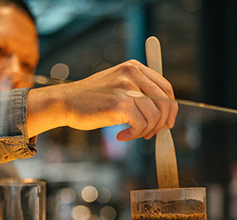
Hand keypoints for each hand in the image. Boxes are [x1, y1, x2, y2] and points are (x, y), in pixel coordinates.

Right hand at [27, 60, 177, 140]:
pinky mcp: (120, 104)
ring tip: (132, 134)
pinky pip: (141, 125)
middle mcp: (132, 73)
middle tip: (149, 134)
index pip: (166, 87)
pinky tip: (121, 136)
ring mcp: (127, 87)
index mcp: (134, 67)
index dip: (171, 108)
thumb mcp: (117, 86)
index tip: (167, 123)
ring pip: (155, 116)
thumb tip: (163, 114)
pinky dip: (134, 135)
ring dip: (145, 131)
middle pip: (165, 102)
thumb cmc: (91, 99)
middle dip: (161, 123)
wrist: (66, 102)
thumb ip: (139, 91)